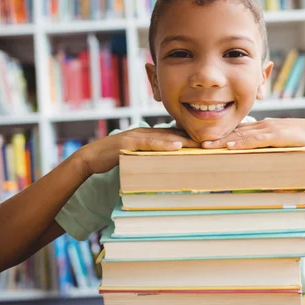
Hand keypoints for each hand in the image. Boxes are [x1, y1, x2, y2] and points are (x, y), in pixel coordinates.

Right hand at [79, 127, 199, 174]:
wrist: (90, 159)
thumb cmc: (114, 161)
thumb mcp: (139, 160)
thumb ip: (153, 161)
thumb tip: (169, 171)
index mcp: (151, 137)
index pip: (176, 137)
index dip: (193, 140)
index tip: (211, 144)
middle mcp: (147, 133)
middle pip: (176, 135)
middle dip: (195, 138)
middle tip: (214, 142)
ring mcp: (138, 136)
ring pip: (166, 137)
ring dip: (185, 141)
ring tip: (203, 144)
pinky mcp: (129, 142)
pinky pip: (149, 143)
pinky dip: (164, 144)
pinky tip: (177, 147)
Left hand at [201, 118, 304, 152]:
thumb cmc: (299, 141)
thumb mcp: (278, 145)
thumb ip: (266, 150)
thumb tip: (254, 161)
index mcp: (259, 128)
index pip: (234, 130)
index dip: (218, 135)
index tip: (201, 140)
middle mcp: (260, 126)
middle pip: (232, 132)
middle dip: (214, 137)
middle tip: (195, 143)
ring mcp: (267, 129)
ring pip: (240, 135)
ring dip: (222, 141)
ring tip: (205, 146)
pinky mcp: (276, 135)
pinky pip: (255, 139)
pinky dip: (241, 143)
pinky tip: (230, 146)